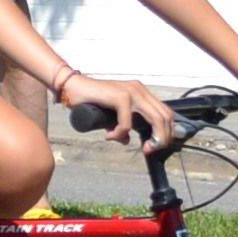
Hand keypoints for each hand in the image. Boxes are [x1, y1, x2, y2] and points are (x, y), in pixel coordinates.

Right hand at [59, 73, 174, 148]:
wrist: (71, 87)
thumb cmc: (89, 100)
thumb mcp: (111, 116)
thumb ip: (122, 126)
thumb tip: (126, 140)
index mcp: (141, 92)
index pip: (166, 112)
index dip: (166, 131)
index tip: (156, 146)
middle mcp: (139, 90)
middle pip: (165, 116)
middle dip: (162, 138)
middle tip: (150, 149)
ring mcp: (131, 91)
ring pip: (155, 119)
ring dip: (153, 138)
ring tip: (143, 147)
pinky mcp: (120, 96)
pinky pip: (127, 123)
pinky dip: (120, 133)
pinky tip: (109, 136)